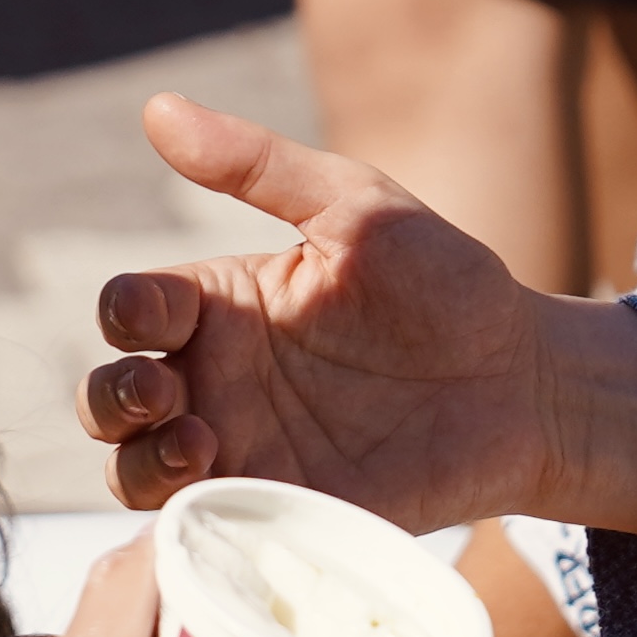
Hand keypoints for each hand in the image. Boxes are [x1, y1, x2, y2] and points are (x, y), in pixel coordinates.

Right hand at [82, 92, 576, 520]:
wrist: (526, 383)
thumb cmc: (445, 285)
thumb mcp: (358, 210)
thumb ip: (261, 166)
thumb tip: (157, 106)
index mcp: (224, 304)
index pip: (130, 309)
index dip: (124, 311)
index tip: (159, 312)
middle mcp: (218, 381)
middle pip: (110, 398)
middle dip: (111, 396)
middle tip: (163, 390)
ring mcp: (246, 453)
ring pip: (137, 471)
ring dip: (140, 462)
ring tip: (200, 446)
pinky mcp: (283, 513)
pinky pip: (205, 529)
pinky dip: (192, 519)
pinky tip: (231, 495)